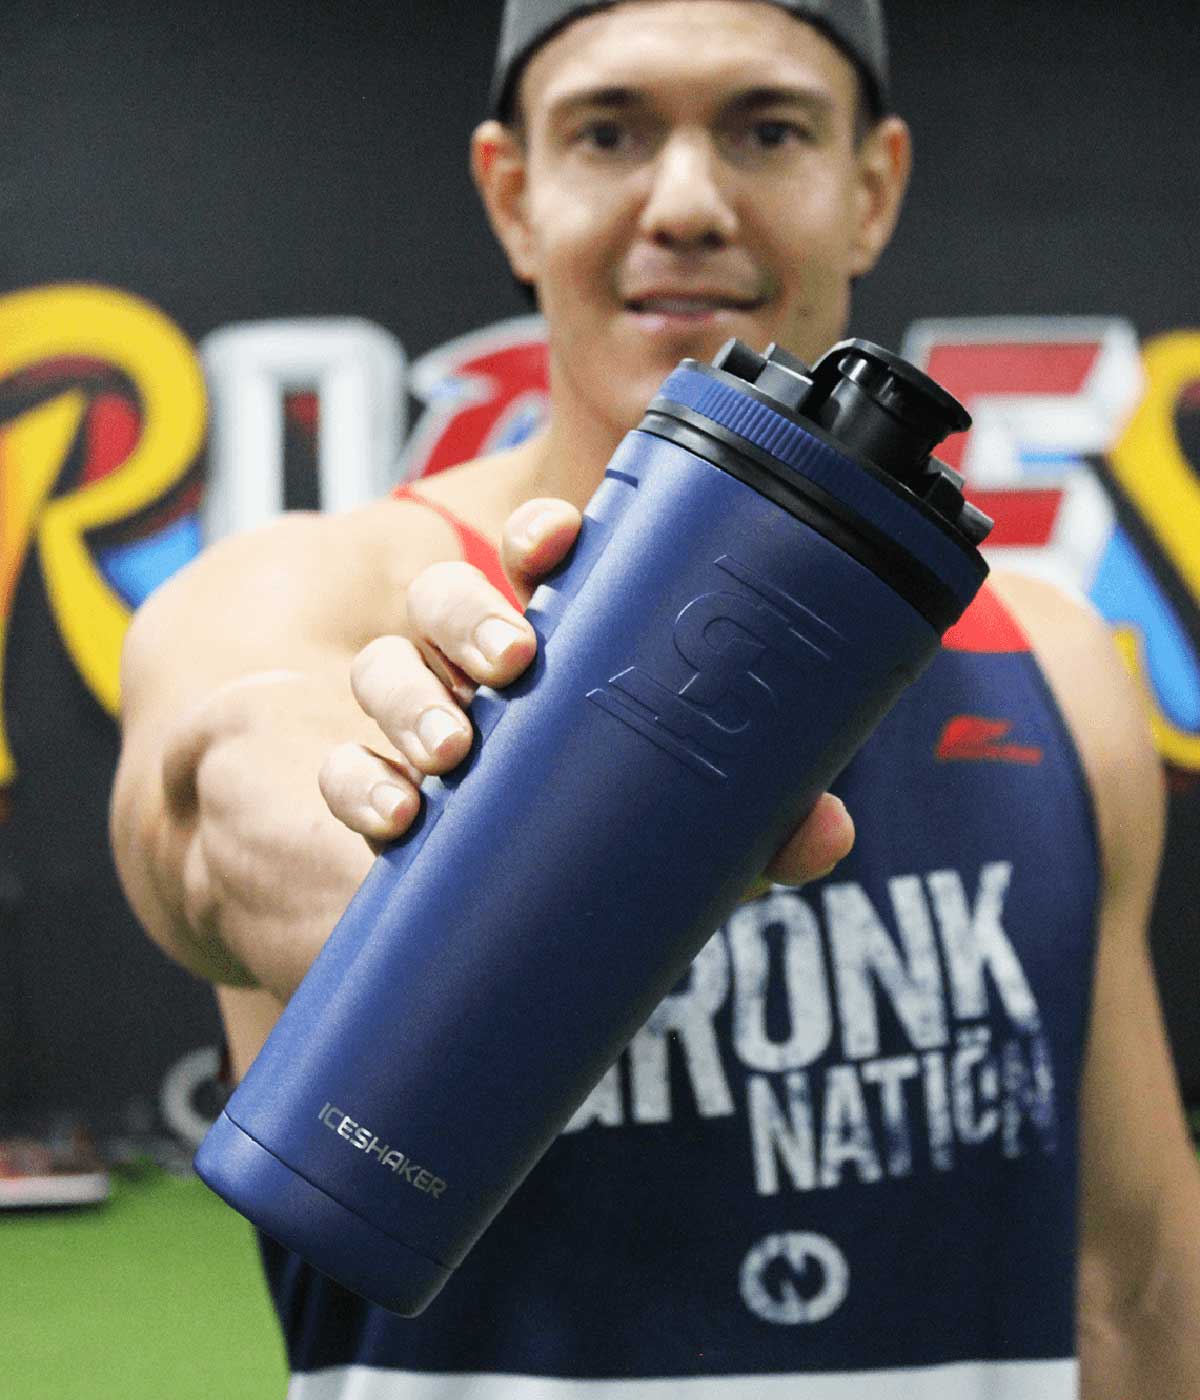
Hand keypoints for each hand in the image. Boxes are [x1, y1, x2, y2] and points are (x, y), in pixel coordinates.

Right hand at [319, 496, 853, 884]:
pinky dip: (358, 782)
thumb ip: (741, 830)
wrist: (464, 923)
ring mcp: (404, 728)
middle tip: (515, 656)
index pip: (536, 568)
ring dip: (413, 695)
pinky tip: (394, 816)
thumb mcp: (666, 836)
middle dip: (474, 612)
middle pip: (448, 597)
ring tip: (452, 750)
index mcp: (548, 658)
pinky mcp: (353, 791)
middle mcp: (471, 677)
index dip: (543, 536)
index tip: (561, 538)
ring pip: (385, 667)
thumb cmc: (573, 845)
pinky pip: (338, 767)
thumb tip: (828, 831)